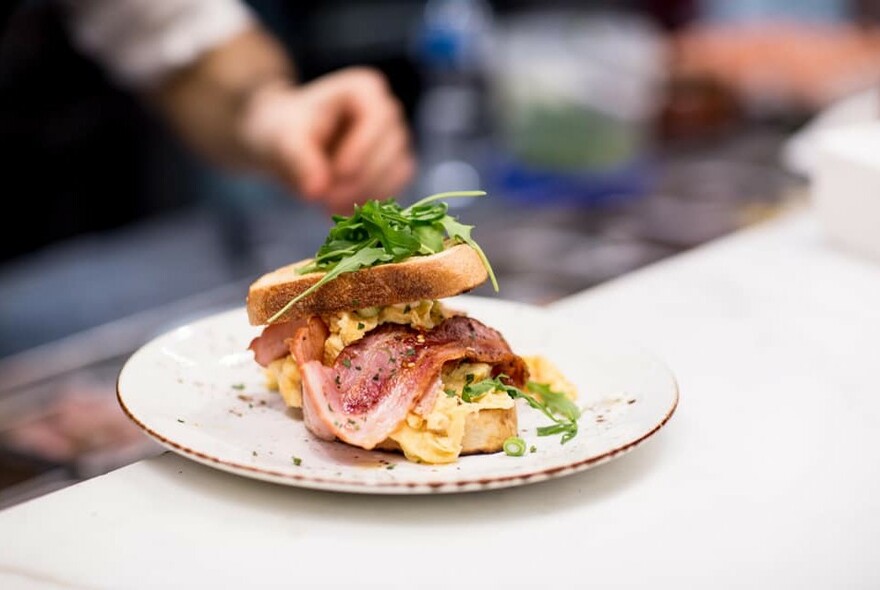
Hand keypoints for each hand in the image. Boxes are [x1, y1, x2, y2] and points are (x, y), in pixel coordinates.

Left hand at [242, 67, 415, 213]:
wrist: (284, 146)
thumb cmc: (283, 133)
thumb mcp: (282, 142)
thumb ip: (298, 161)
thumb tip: (316, 191)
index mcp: (364, 90)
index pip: (378, 117)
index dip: (362, 148)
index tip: (337, 174)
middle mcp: (386, 112)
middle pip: (391, 147)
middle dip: (361, 178)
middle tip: (327, 200)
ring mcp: (393, 141)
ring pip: (397, 171)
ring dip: (367, 194)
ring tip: (330, 207)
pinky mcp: (393, 168)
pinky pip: (394, 188)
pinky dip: (370, 202)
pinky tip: (340, 210)